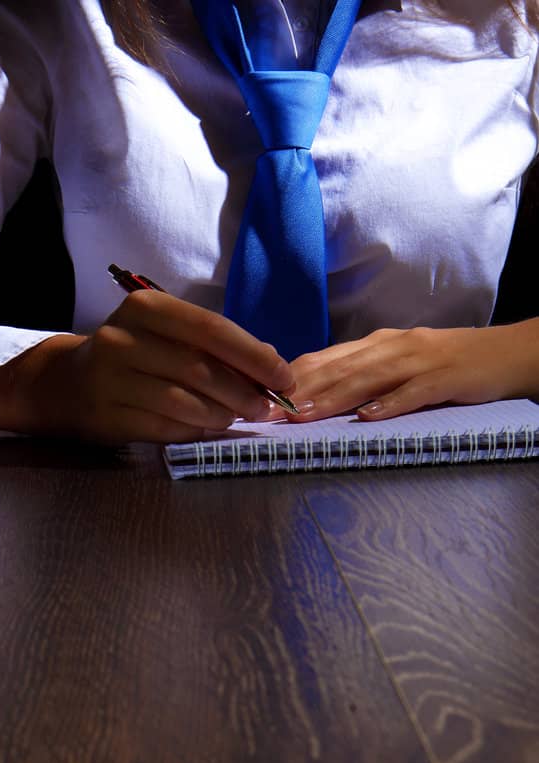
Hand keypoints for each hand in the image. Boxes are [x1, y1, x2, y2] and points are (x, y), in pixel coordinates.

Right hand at [0, 292, 296, 444]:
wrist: (68, 383)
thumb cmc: (132, 355)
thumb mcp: (167, 334)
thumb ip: (213, 344)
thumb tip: (271, 363)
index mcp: (146, 308)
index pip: (211, 329)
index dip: (253, 356)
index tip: (283, 377)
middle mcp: (123, 338)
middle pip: (199, 368)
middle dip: (242, 391)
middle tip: (266, 407)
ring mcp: (111, 379)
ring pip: (182, 401)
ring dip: (220, 414)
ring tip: (238, 418)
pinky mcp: (107, 416)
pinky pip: (163, 426)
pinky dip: (194, 430)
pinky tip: (209, 428)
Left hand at [266, 324, 529, 423]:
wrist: (504, 353)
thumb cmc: (445, 364)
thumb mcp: (397, 363)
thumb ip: (361, 375)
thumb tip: (315, 394)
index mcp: (376, 345)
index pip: (325, 358)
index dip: (290, 377)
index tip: (258, 396)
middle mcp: (391, 347)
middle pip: (339, 368)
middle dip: (300, 390)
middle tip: (267, 412)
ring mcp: (418, 362)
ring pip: (367, 379)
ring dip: (332, 397)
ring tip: (303, 414)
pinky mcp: (444, 379)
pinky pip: (412, 393)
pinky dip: (389, 404)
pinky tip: (367, 417)